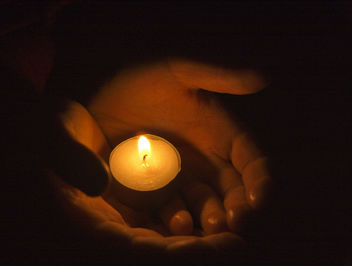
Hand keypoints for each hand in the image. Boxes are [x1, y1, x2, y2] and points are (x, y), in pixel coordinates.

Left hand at [48, 58, 271, 254]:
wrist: (96, 104)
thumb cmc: (138, 84)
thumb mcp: (175, 73)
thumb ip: (215, 77)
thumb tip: (261, 78)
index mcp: (218, 136)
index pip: (250, 161)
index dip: (259, 179)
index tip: (258, 196)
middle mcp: (205, 162)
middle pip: (233, 191)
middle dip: (240, 208)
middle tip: (236, 220)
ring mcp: (180, 181)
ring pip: (207, 207)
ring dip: (213, 219)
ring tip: (210, 226)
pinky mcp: (155, 194)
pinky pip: (174, 213)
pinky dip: (181, 222)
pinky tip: (179, 225)